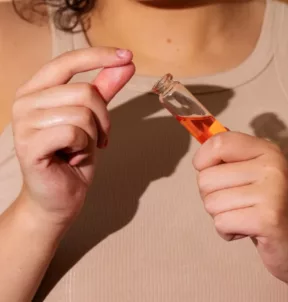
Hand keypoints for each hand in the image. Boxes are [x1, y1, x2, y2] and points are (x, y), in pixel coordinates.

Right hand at [13, 47, 134, 225]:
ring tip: (83, 149)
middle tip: (99, 138)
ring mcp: (24, 123)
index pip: (68, 61)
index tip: (128, 56)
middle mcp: (26, 101)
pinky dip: (84, 147)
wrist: (58, 196)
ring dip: (94, 135)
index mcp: (37, 90)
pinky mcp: (29, 146)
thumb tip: (126, 63)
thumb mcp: (93, 119)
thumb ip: (105, 90)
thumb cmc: (73, 156)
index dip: (99, 56)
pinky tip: (74, 157)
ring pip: (82, 114)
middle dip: (104, 119)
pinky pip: (74, 133)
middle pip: (85, 92)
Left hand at [193, 132, 287, 294]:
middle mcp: (271, 166)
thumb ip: (226, 160)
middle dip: (210, 196)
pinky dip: (226, 231)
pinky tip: (244, 230)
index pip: (219, 143)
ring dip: (219, 215)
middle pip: (206, 178)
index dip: (202, 159)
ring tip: (241, 215)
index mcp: (265, 150)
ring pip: (210, 203)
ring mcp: (272, 192)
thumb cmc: (264, 204)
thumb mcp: (250, 173)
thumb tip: (199, 158)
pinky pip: (221, 223)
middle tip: (233, 203)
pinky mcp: (268, 219)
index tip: (205, 170)